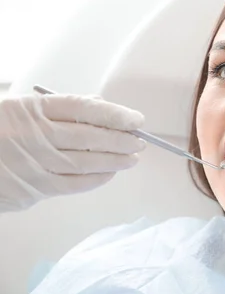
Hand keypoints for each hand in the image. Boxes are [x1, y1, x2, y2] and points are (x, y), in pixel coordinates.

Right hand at [0, 94, 144, 212]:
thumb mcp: (16, 107)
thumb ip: (56, 107)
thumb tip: (98, 104)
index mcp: (30, 110)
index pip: (83, 109)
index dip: (114, 114)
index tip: (135, 119)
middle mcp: (34, 136)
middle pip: (89, 136)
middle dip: (121, 139)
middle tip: (140, 140)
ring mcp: (33, 164)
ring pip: (85, 162)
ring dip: (115, 161)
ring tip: (133, 158)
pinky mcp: (32, 189)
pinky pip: (72, 185)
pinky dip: (95, 180)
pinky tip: (110, 174)